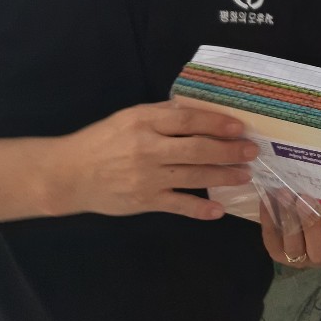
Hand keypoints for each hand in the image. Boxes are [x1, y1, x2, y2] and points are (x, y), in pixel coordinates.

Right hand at [53, 100, 255, 219]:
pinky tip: (218, 210)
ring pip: (194, 176)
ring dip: (223, 176)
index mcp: (144, 122)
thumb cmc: (102, 141)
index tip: (239, 127)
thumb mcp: (129, 117)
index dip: (216, 123)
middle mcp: (148, 148)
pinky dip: (199, 209)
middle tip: (251, 151)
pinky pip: (178, 205)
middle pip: (197, 149)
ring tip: (245, 175)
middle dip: (229, 150)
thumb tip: (196, 109)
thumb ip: (161, 114)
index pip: (188, 120)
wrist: (69, 174)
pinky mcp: (144, 202)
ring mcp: (147, 177)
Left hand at [260, 194, 320, 271]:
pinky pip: (272, 239)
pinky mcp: (277, 252)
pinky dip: (269, 218)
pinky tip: (268, 198)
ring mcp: (298, 258)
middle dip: (311, 224)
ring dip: (289, 219)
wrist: (299, 210)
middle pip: (319, 252)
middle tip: (305, 198)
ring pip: (294, 248)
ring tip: (285, 194)